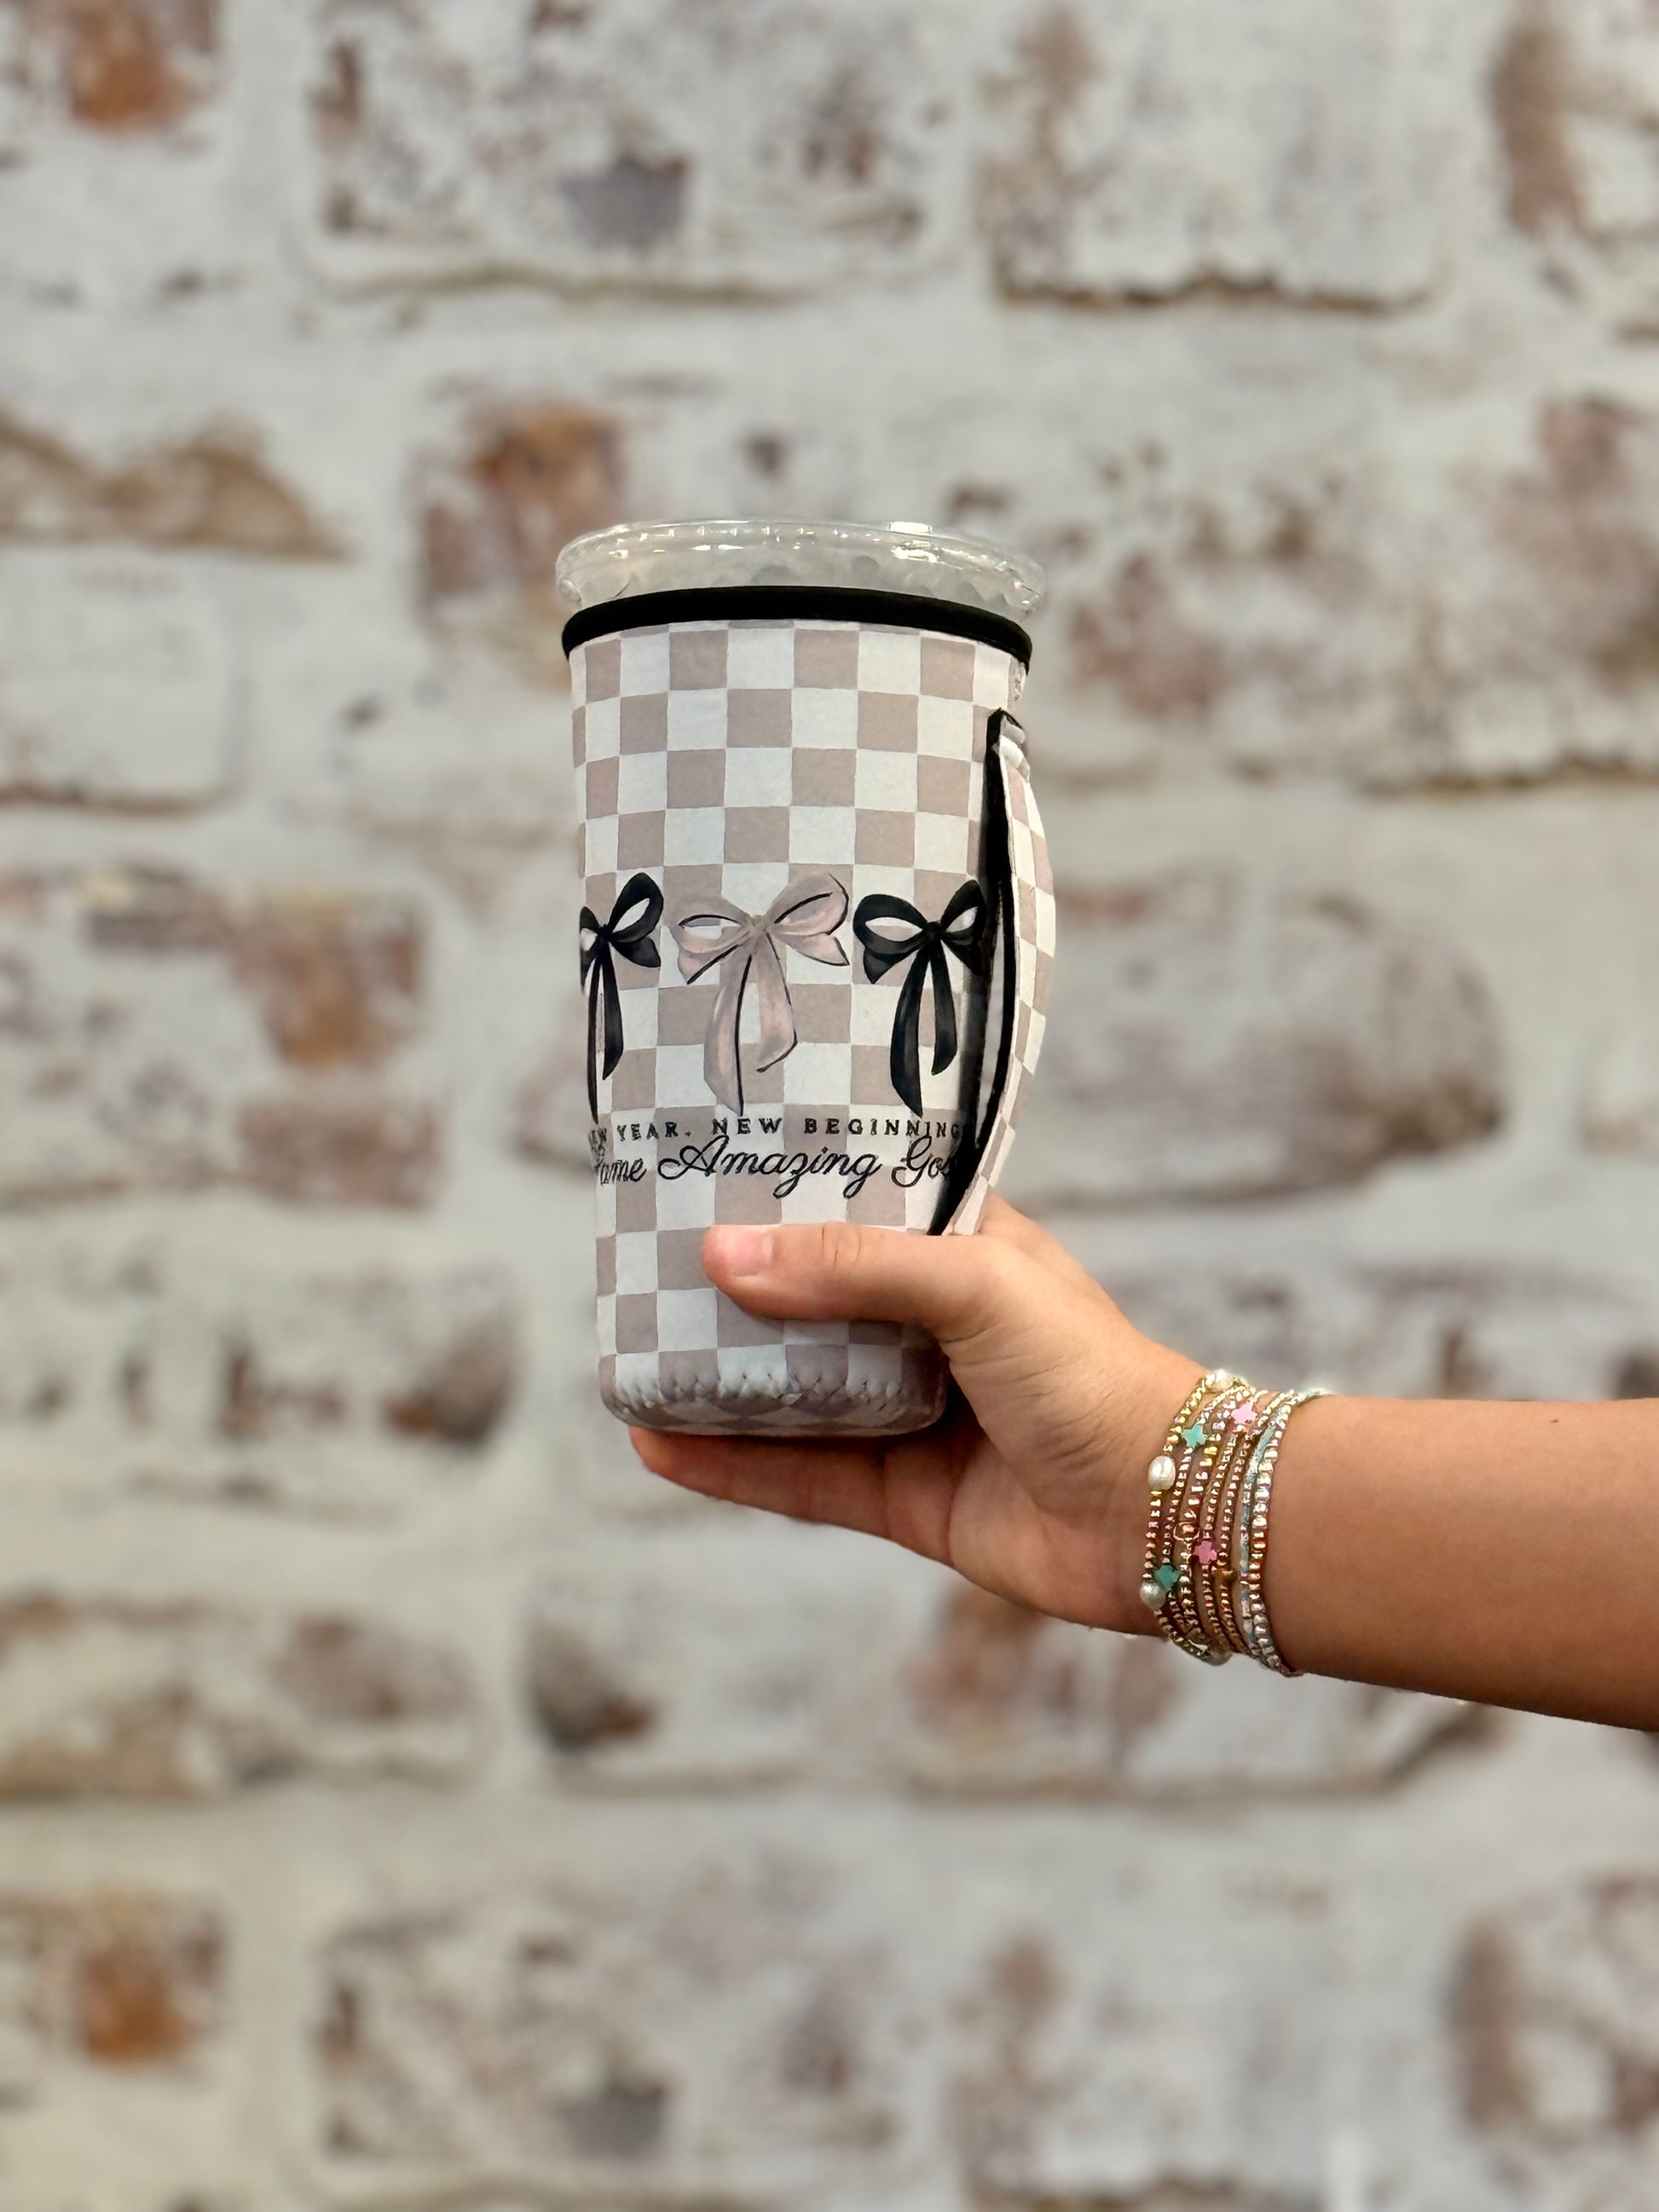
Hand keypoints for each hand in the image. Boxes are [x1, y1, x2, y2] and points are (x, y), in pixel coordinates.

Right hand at [629, 1197, 1202, 1632]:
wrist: (1165, 1513)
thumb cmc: (1092, 1373)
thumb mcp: (976, 1283)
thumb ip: (852, 1266)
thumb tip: (723, 1258)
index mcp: (965, 1252)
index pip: (861, 1203)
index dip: (788, 1190)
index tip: (706, 1169)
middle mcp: (934, 1328)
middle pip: (812, 1301)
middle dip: (734, 1289)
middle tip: (640, 1265)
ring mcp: (916, 1413)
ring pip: (794, 1391)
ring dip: (716, 1380)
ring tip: (627, 1357)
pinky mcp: (905, 1497)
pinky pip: (801, 1476)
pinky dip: (731, 1465)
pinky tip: (660, 1446)